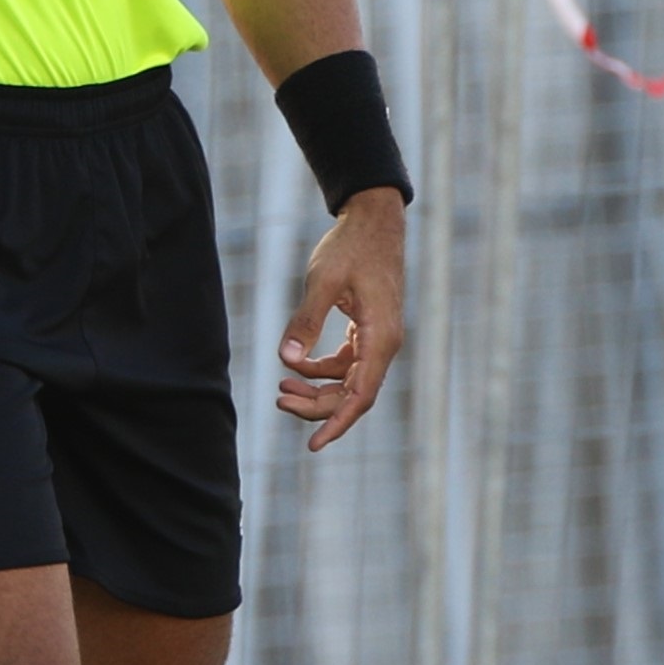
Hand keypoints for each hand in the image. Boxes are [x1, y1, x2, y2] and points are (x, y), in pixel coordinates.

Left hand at [278, 187, 404, 450]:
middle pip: (352, 394)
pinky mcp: (368, 330)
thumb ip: (306, 321)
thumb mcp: (323, 280)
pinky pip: (347, 364)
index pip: (360, 396)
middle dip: (316, 405)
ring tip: (281, 390)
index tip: (313, 444)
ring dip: (317, 389)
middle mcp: (385, 344)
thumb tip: (287, 359)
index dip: (336, 422)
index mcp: (380, 337)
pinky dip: (322, 370)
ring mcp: (378, 338)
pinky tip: (296, 365)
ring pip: (348, 381)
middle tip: (279, 400)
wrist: (373, 220)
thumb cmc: (351, 246)